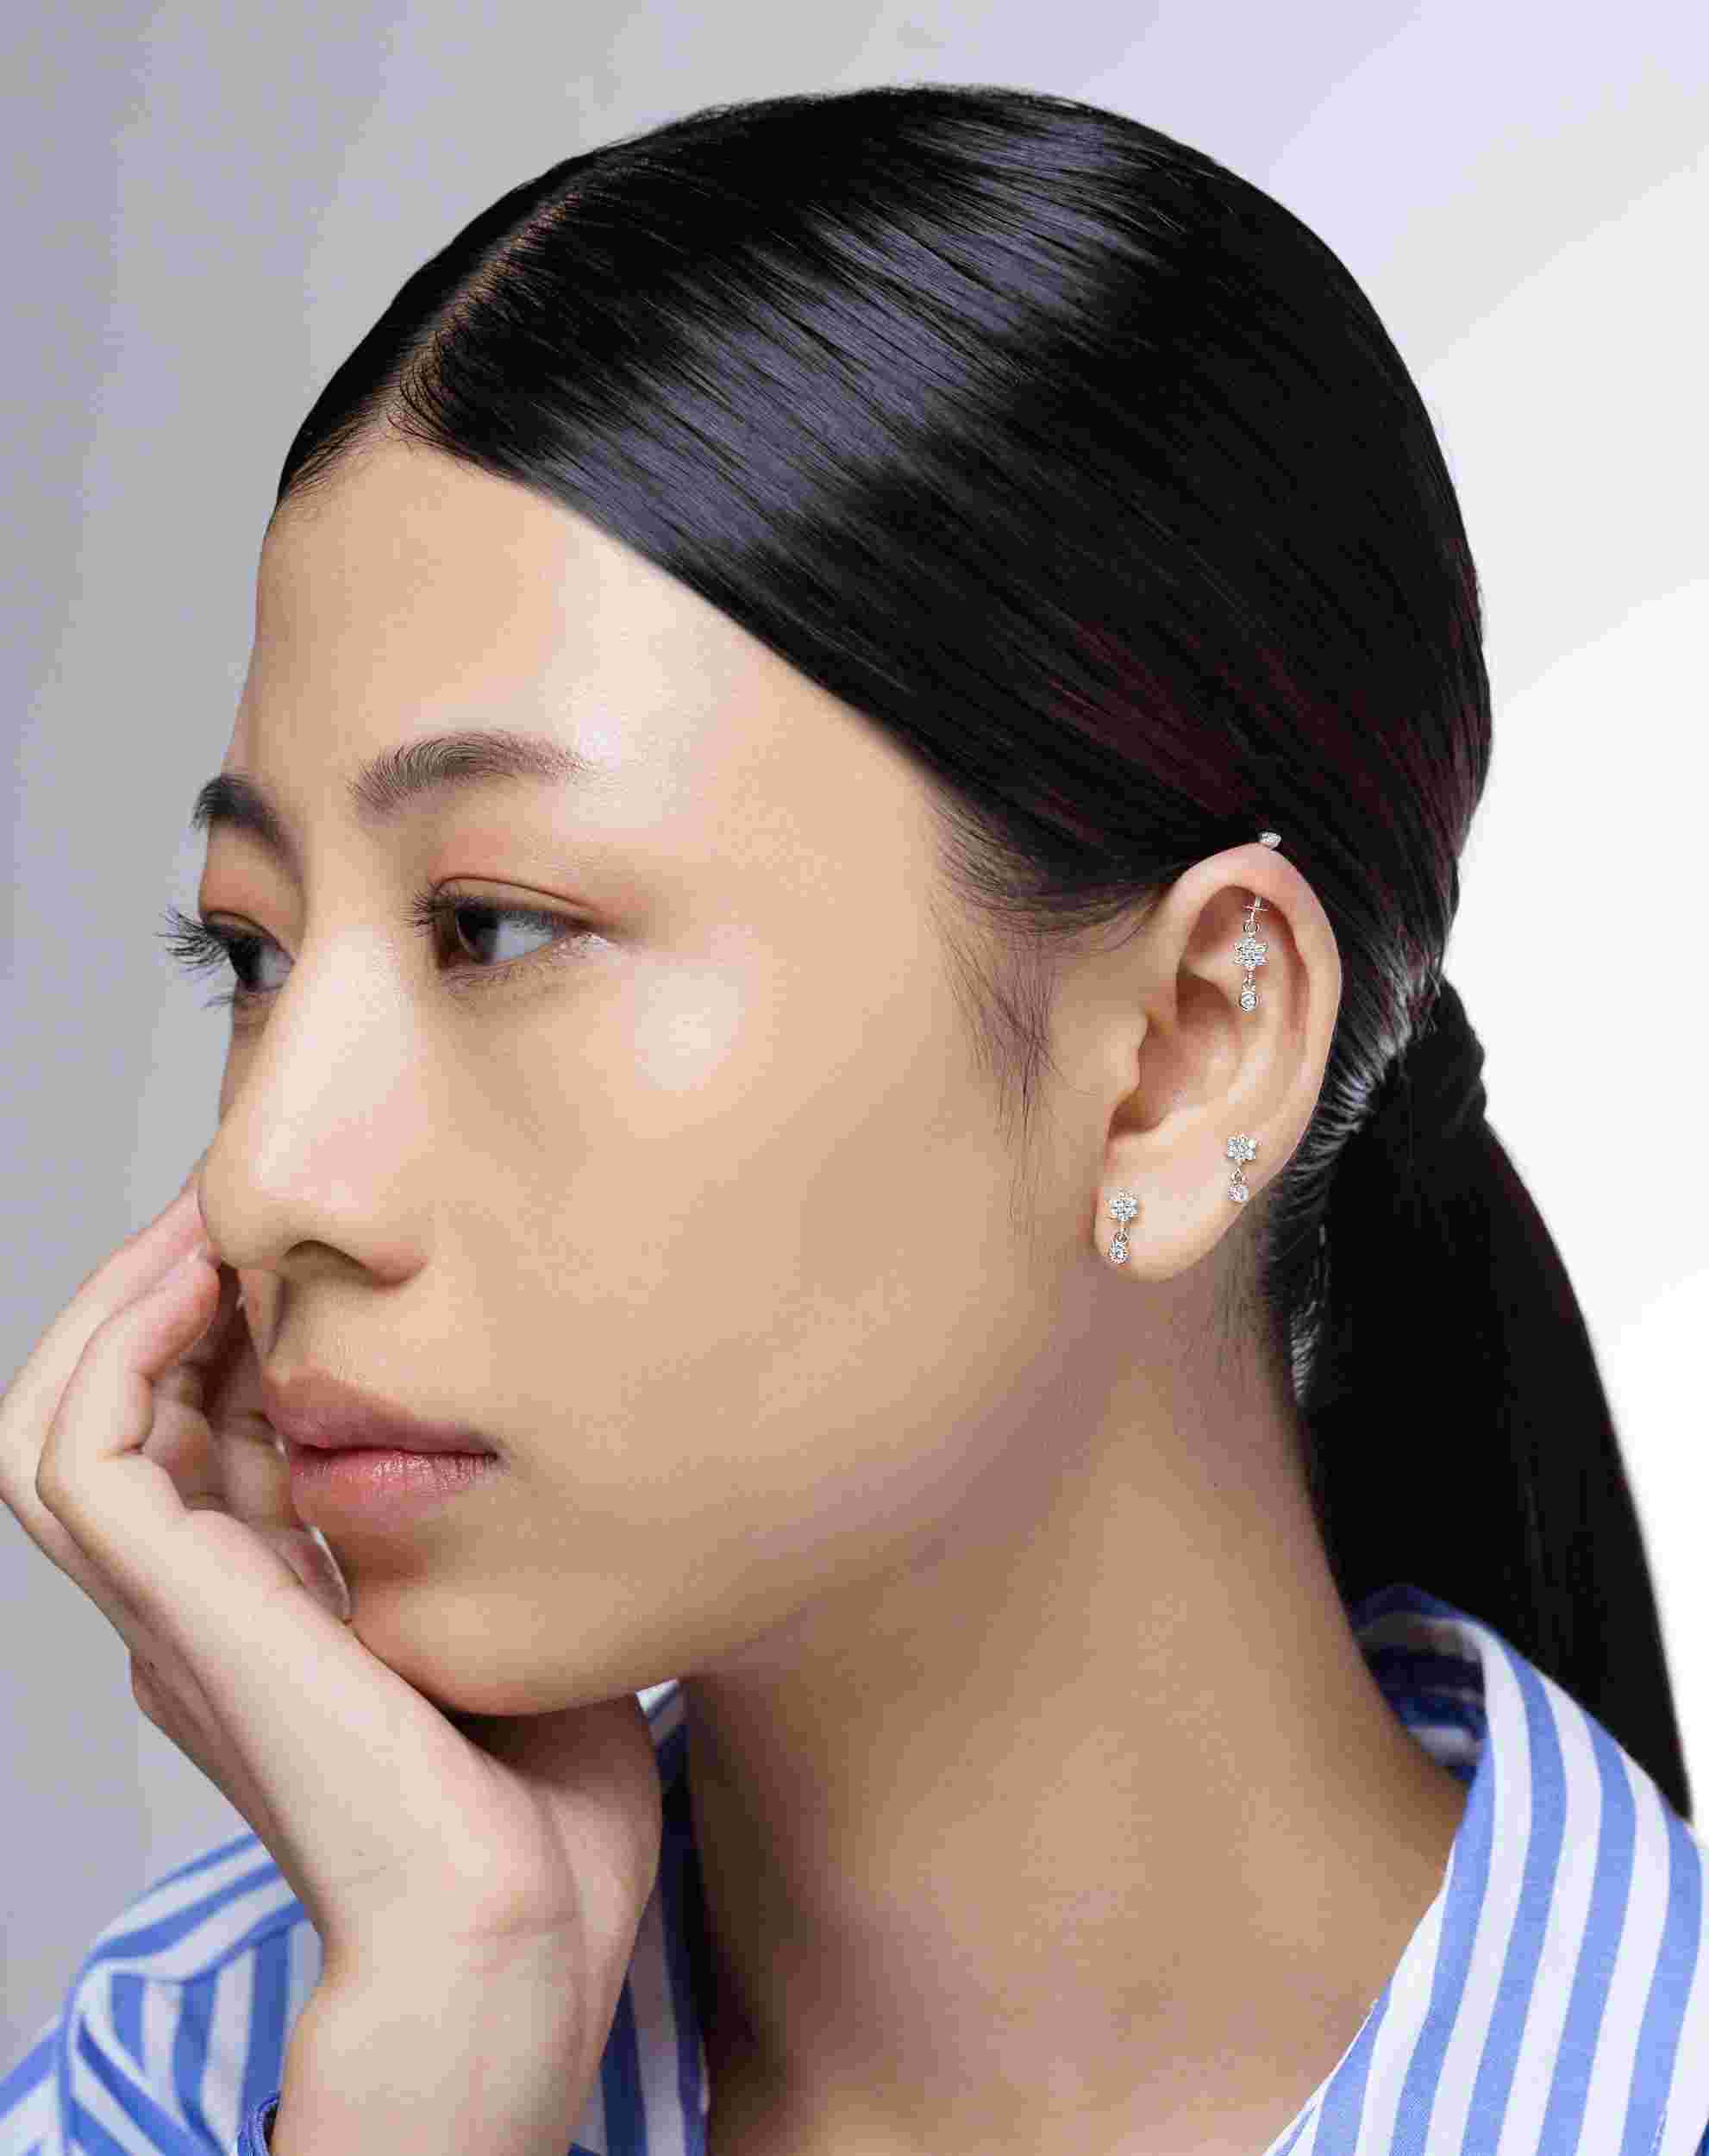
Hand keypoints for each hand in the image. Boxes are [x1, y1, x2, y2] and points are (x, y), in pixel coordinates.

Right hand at [0, 1157, 662, 2037]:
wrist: (522, 1923)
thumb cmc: (545, 1799)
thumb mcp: (510, 1612)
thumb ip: (473, 1525)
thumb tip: (498, 1415)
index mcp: (270, 1614)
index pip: (207, 1432)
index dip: (236, 1324)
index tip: (308, 1237)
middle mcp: (202, 1606)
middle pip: (130, 1411)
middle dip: (175, 1289)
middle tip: (243, 1197)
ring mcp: (174, 1613)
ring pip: (62, 1420)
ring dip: (123, 1301)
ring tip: (207, 1215)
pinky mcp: (172, 1609)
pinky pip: (72, 1453)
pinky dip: (113, 1349)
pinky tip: (199, 1275)